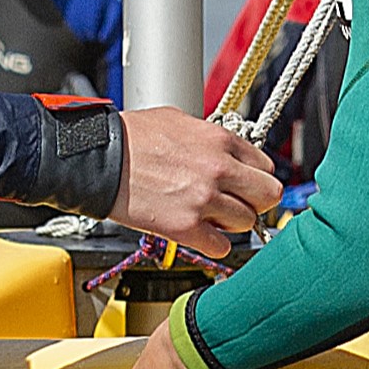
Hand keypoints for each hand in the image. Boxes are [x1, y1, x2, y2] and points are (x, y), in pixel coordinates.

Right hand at [111, 109, 281, 258]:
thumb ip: (211, 139)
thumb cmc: (132, 137)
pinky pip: (220, 247)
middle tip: (236, 204)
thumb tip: (225, 152)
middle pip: (268, 196)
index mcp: (221, 141)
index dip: (254, 179)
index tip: (243, 185)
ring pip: (246, 223)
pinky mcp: (185, 227)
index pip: (266, 167)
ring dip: (231, 224)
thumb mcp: (180, 121)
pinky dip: (212, 244)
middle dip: (254, 202)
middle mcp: (219, 169)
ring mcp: (204, 199)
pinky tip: (198, 233)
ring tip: (209, 217)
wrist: (101, 159)